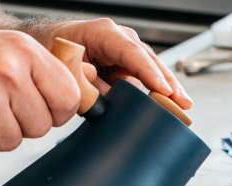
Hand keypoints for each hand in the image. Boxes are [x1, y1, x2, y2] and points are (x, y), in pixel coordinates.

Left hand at [34, 19, 192, 109]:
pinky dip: (157, 89)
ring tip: (182, 105)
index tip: (162, 89)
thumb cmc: (55, 51)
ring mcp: (126, 50)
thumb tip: (109, 100)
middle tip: (182, 102)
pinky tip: (170, 102)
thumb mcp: (65, 69)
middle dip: (167, 82)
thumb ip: (87, 84)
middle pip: (149, 60)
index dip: (148, 72)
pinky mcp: (127, 63)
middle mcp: (119, 38)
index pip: (131, 53)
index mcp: (103, 33)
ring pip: (151, 68)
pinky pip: (145, 75)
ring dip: (166, 87)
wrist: (49, 44)